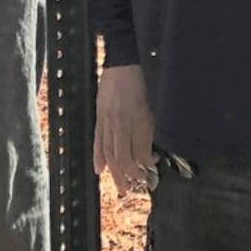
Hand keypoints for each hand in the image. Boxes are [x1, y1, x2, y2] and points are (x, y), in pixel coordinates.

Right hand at [94, 61, 154, 195]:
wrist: (122, 62)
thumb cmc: (140, 82)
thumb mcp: (151, 106)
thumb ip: (149, 129)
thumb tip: (150, 150)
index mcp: (139, 119)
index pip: (141, 152)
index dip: (148, 163)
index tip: (153, 165)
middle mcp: (122, 123)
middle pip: (123, 158)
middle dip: (130, 176)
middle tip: (135, 187)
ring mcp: (108, 120)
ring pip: (110, 153)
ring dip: (115, 172)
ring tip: (120, 186)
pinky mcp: (99, 116)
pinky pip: (98, 140)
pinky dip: (98, 156)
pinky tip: (100, 169)